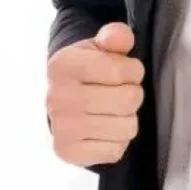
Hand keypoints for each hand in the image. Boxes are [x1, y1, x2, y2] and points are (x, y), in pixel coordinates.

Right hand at [46, 21, 142, 163]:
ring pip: (127, 127)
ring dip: (128, 119)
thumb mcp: (99, 48)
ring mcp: (62, 128)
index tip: (126, 72)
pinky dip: (118, 141)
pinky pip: (116, 150)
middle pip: (127, 100)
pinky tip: (105, 131)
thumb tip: (121, 37)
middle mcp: (57, 98)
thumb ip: (115, 37)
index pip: (119, 70)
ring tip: (114, 111)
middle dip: (133, 95)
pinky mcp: (69, 152)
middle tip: (121, 93)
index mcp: (62, 66)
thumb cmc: (87, 74)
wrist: (62, 107)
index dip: (133, 71)